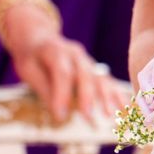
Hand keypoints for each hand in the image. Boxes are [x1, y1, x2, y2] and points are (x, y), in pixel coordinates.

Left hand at [5, 6, 126, 121]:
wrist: (40, 37)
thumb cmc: (32, 57)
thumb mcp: (28, 70)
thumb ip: (44, 89)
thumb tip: (59, 113)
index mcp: (55, 51)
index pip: (62, 73)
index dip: (62, 94)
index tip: (60, 114)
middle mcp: (76, 53)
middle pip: (85, 75)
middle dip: (88, 97)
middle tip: (89, 116)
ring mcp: (89, 60)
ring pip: (100, 79)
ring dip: (107, 98)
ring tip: (111, 115)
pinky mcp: (97, 69)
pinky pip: (109, 82)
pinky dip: (117, 95)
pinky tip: (124, 109)